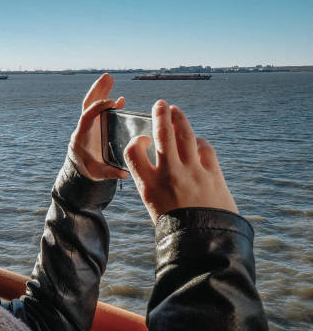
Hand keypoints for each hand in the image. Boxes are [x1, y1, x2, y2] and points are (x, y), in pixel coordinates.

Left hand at [69, 73, 128, 179]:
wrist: (80, 168)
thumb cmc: (88, 170)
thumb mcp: (97, 173)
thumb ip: (109, 173)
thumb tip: (124, 173)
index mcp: (82, 136)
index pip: (87, 118)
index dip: (97, 108)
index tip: (112, 101)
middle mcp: (84, 127)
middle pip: (88, 104)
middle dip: (97, 90)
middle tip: (107, 77)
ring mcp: (90, 124)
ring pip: (93, 103)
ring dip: (101, 90)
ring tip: (110, 77)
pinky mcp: (95, 125)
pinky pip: (101, 111)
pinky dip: (109, 103)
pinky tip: (121, 98)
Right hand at [124, 100, 238, 223]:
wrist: (204, 243)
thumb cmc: (175, 227)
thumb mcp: (154, 205)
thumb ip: (152, 181)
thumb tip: (158, 157)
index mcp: (148, 185)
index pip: (134, 151)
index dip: (136, 141)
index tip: (142, 140)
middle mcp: (169, 174)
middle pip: (162, 134)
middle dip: (161, 115)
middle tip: (160, 104)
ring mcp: (192, 171)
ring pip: (185, 135)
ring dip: (180, 119)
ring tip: (176, 111)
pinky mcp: (213, 174)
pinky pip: (204, 148)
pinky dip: (199, 142)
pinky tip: (196, 142)